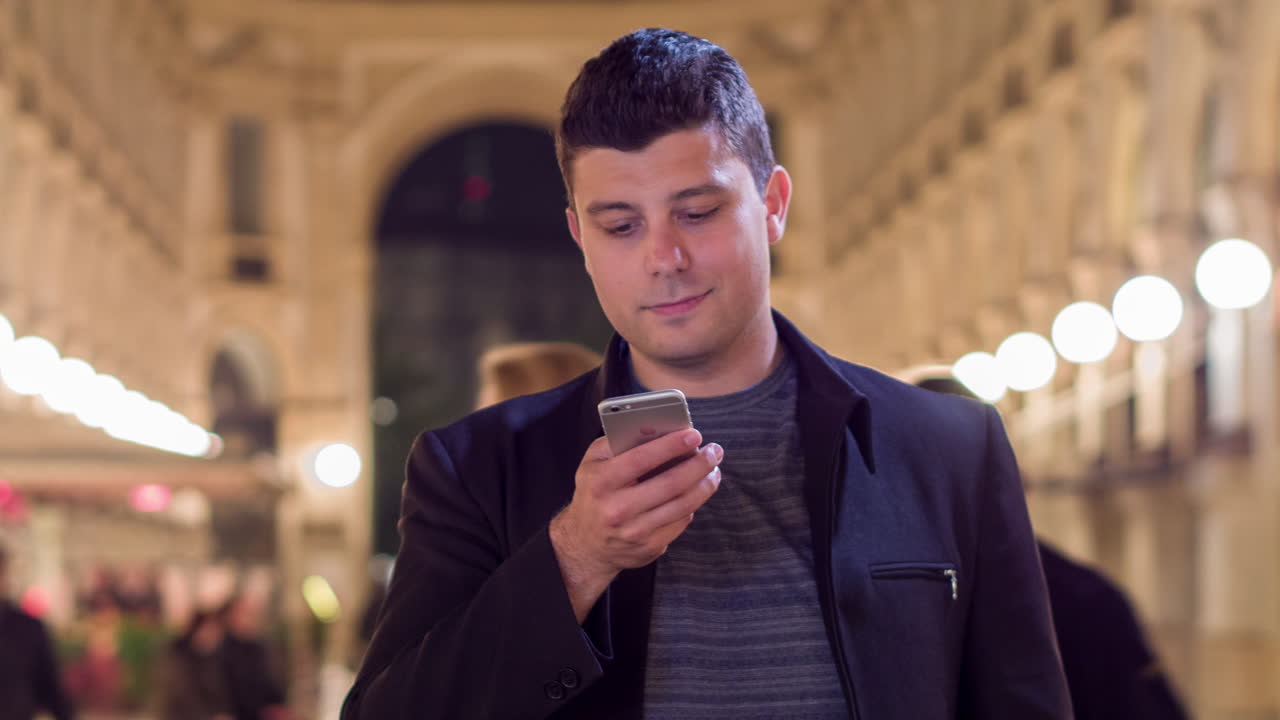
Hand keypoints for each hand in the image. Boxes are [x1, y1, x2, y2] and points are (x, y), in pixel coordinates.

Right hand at [550, 429, 722, 620]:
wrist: (585, 544)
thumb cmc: (594, 492)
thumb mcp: (593, 463)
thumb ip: (617, 441)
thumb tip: (654, 428)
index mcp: (601, 482)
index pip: (641, 459)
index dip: (671, 445)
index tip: (695, 435)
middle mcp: (617, 509)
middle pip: (670, 484)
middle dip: (699, 464)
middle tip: (715, 451)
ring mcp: (634, 531)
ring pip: (682, 505)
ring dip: (705, 485)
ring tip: (714, 470)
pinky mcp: (649, 547)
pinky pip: (681, 521)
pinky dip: (693, 503)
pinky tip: (697, 491)